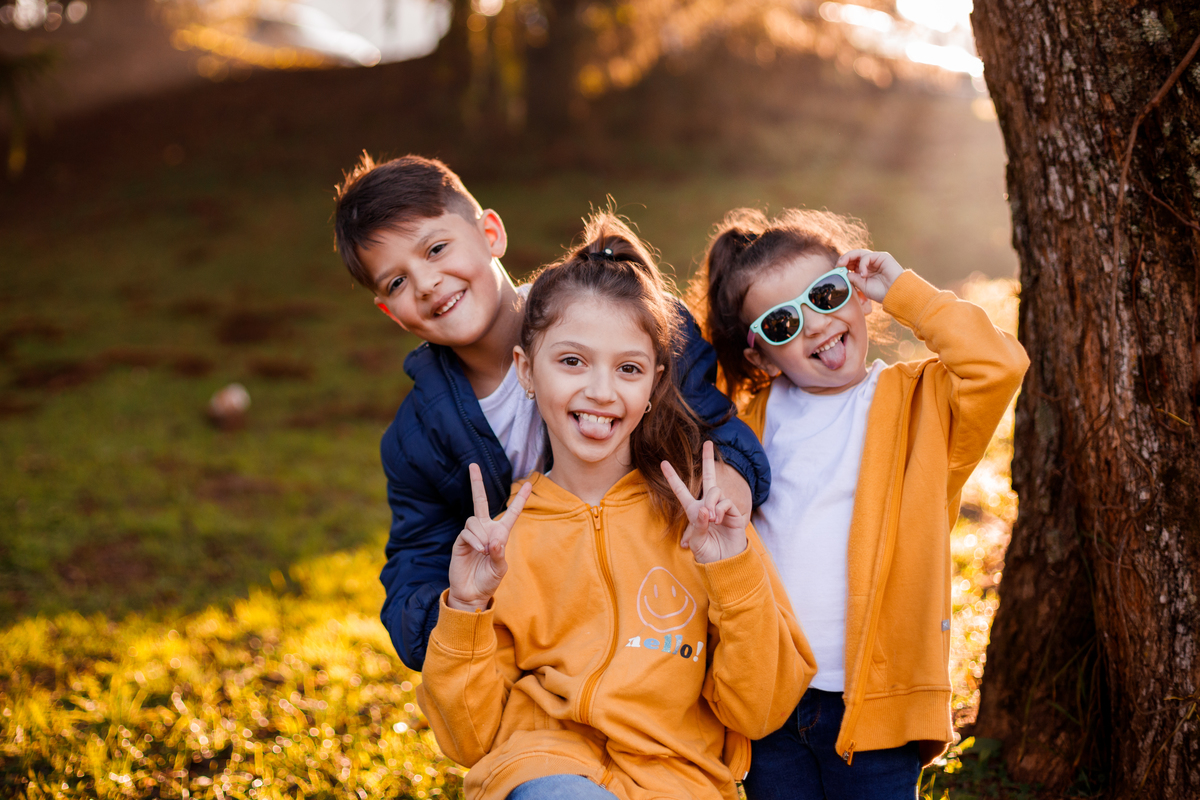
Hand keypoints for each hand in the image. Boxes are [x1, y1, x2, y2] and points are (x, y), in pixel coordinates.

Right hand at [446, 464, 532, 611]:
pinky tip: (479, 551)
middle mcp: (485, 530)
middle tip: (473, 465)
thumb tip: (493, 539)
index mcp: (500, 534)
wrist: (472, 593)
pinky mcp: (460, 541)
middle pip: (481, 501)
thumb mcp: (500, 569)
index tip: (529, 484)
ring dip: (481, 535)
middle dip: (476, 483)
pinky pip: (467, 532)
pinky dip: (474, 541)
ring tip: (484, 551)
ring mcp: (472, 534)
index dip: (520, 499)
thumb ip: (499, 553)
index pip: (511, 513)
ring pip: (474, 521)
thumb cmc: (489, 580)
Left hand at [662, 441, 748, 563]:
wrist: (726, 563)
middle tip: (709, 442)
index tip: (663, 463)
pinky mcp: (734, 512)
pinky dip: (720, 509)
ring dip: (711, 503)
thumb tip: (705, 509)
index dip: (672, 477)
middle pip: (708, 477)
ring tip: (711, 519)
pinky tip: (718, 519)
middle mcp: (708, 505)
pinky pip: (725, 502)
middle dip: (708, 460)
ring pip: (715, 491)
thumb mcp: (698, 541)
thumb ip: (699, 525)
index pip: (681, 491)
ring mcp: (721, 507)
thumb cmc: (709, 554)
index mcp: (693, 511)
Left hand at [838, 249, 904, 302]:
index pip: (852, 263)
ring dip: (849, 257)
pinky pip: (867, 256)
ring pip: (859, 253)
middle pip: (854, 256)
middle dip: (844, 259)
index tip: (836, 269)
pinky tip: (863, 274)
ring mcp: (876, 259)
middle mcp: (870, 263)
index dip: (843, 264)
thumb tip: (843, 272)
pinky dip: (862, 264)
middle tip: (837, 265)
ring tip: (843, 264)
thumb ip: (853, 278)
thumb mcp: (863, 286)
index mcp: (865, 270)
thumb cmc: (881, 293)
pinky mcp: (882, 257)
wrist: (896, 295)